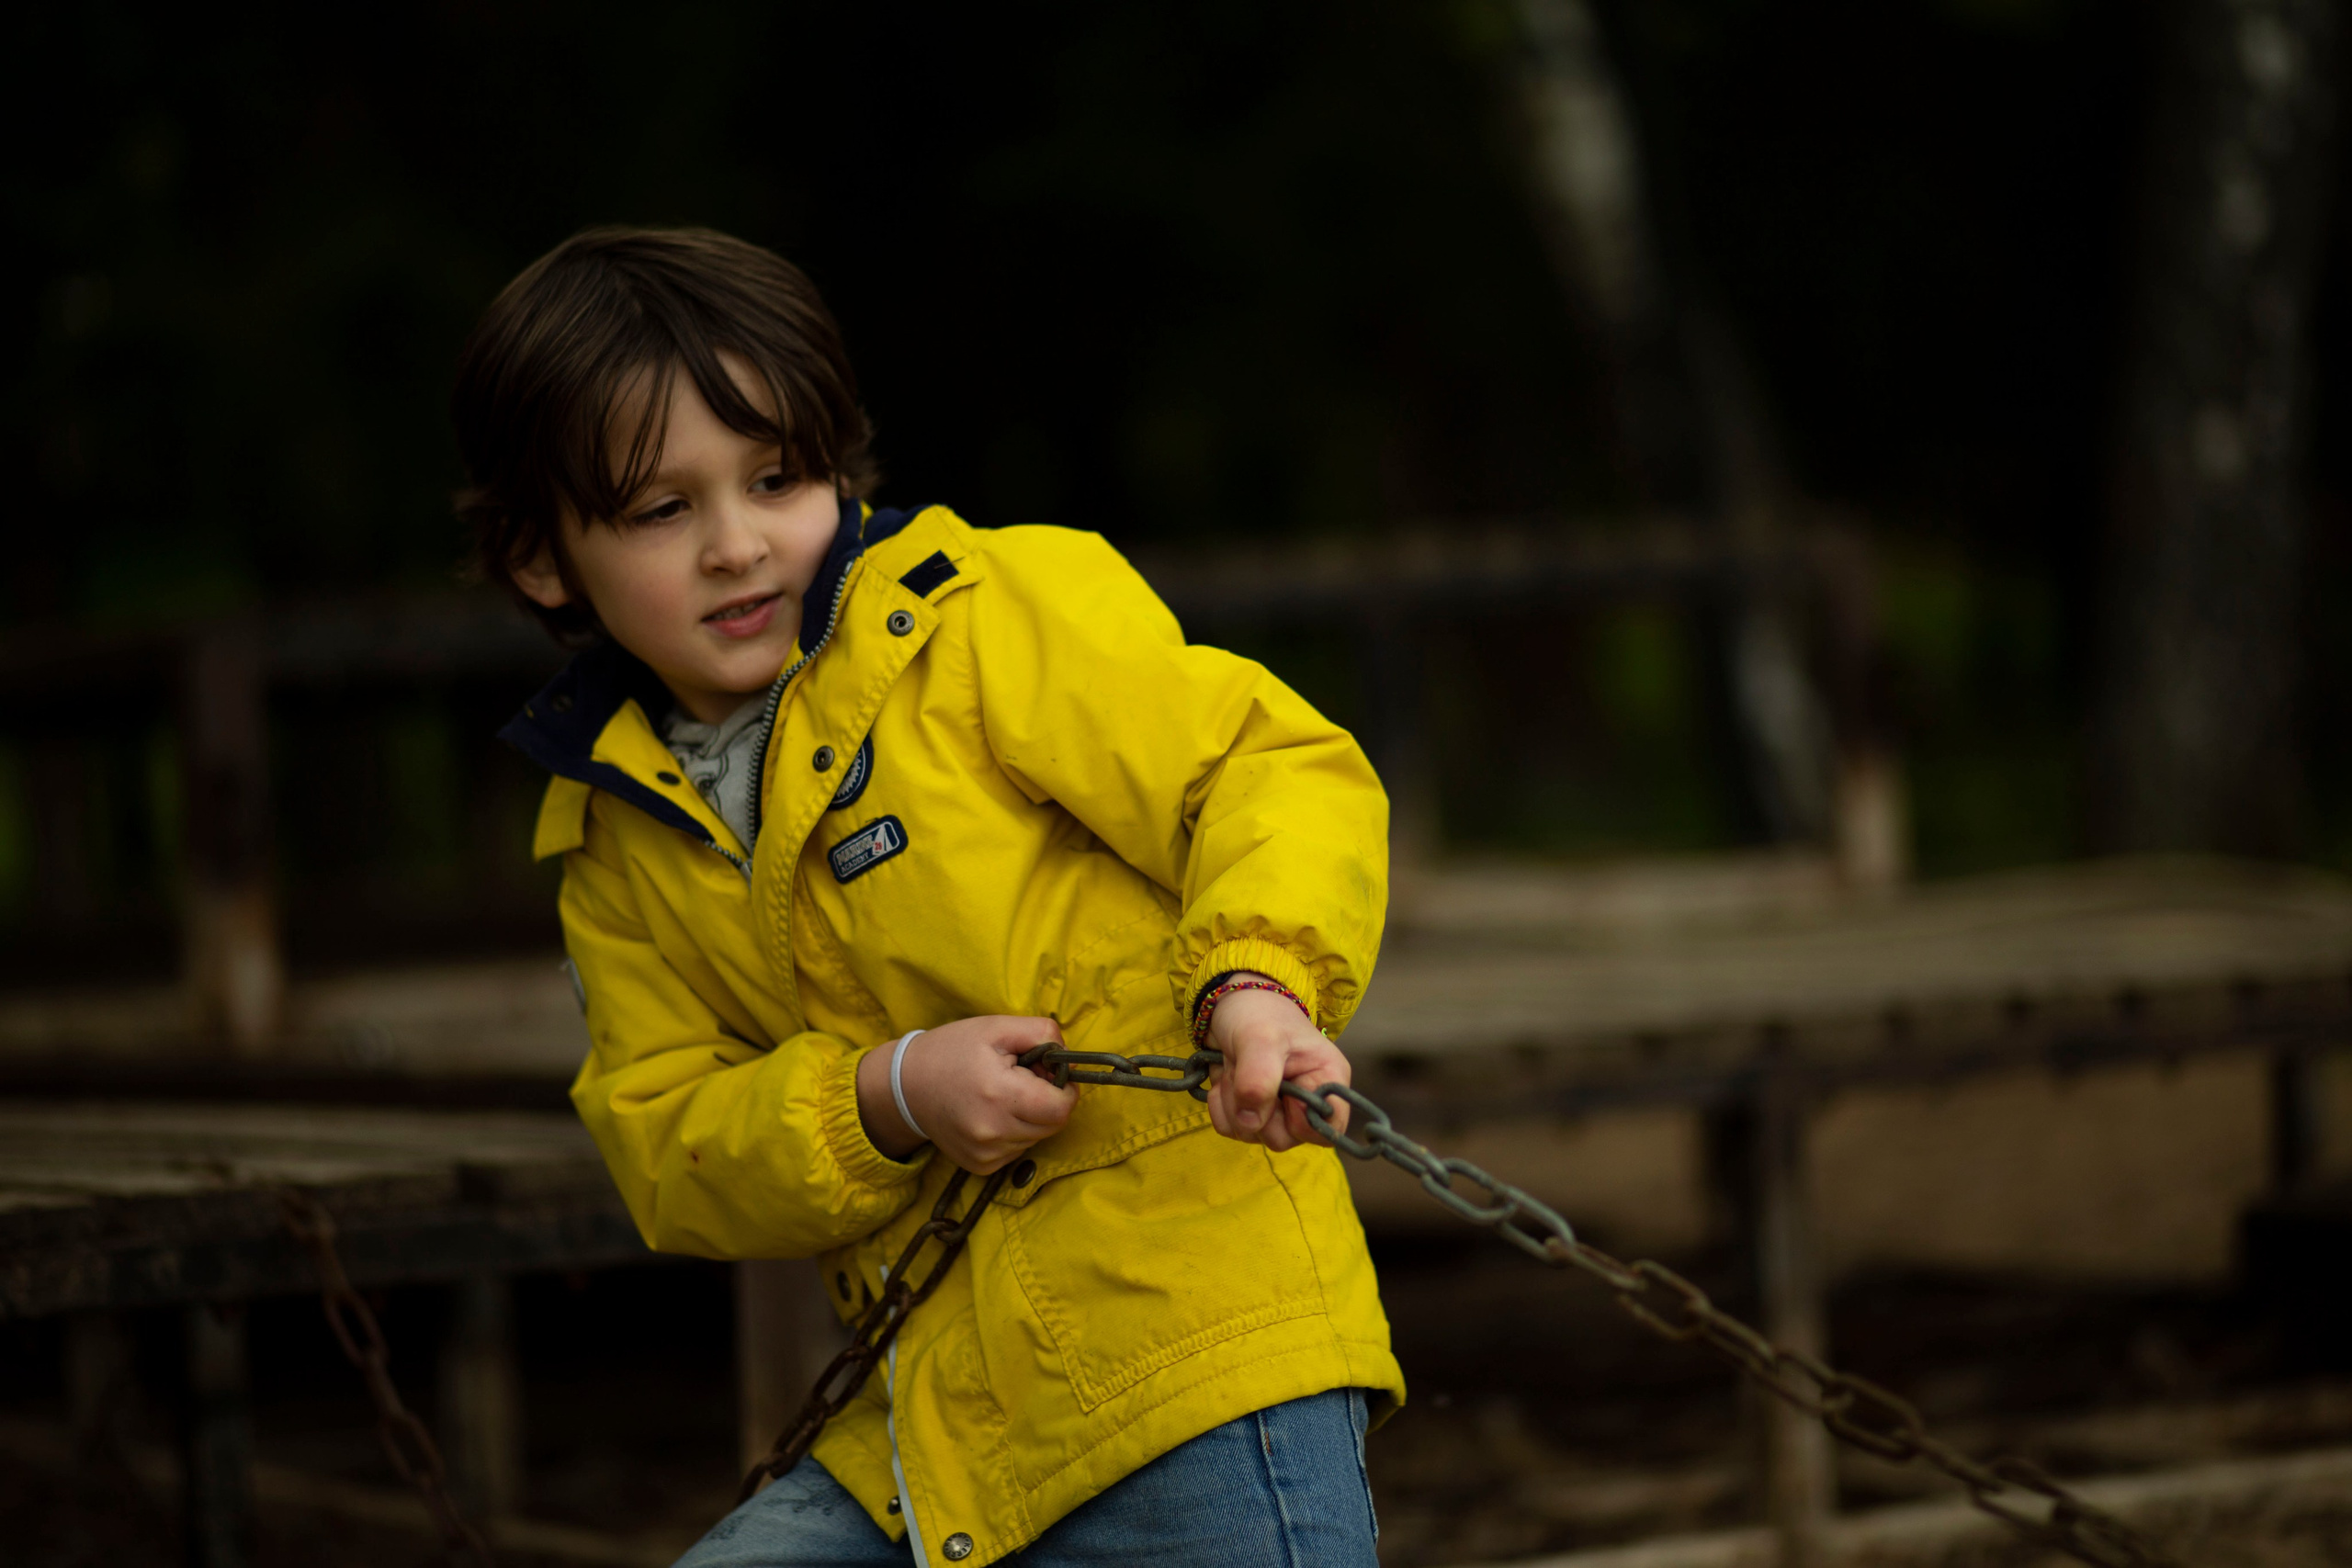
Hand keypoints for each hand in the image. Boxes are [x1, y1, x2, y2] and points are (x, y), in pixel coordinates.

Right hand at [856, 1015, 1075, 1172]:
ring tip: (1004, 1095)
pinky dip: (1014, 1133)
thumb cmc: (953, 1050)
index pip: (1061, 1108)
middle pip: (1053, 1125)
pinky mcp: (980, 1166)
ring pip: (1036, 1138)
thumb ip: (1043, 1033)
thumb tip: (1068, 1058)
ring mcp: (986, 1154)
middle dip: (1049, 1101)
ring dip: (1031, 1117)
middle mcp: (993, 1132)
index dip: (1064, 1088)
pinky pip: (1017, 1151)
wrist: (906, 1086)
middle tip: (1024, 1080)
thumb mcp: (997, 1027)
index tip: (1048, 1073)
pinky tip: (992, 1114)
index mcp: (1000, 1095)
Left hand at [1202, 976, 1350, 1151]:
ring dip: (1233, 1105)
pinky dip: (1221, 1107)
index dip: (1298, 1123)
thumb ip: (1259, 1077)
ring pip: (1254, 1135)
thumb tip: (1252, 1121)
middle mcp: (1308, 1101)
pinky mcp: (1254, 1111)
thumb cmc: (1257, 1013)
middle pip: (1284, 1139)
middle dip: (1254, 1110)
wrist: (1230, 1004)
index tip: (1278, 1094)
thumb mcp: (1259, 1038)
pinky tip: (1225, 1080)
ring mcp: (1280, 1109)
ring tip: (1235, 1070)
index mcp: (1327, 1080)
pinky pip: (1233, 1129)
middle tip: (1245, 1073)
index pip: (1327, 1132)